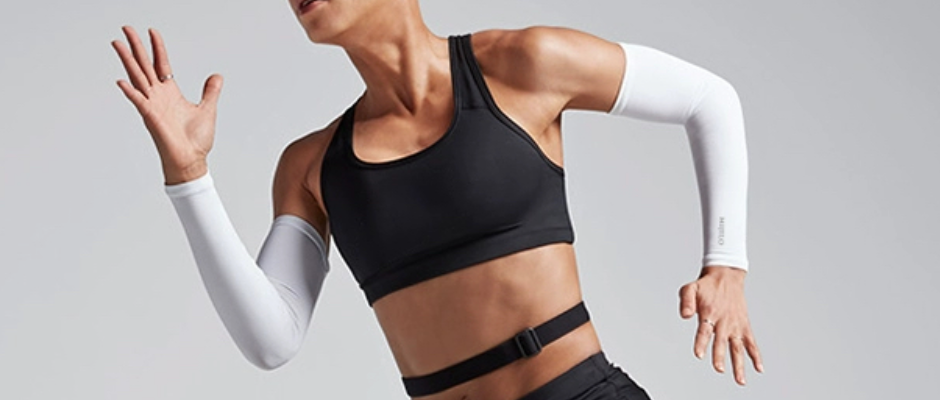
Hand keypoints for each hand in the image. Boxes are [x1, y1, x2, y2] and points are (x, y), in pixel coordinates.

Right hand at [111, 26, 223, 183]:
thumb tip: (217, 76)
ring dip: (127, 61)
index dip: (157, 48)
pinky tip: (121, 81)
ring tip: (118, 43)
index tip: (152, 32)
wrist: (191, 160)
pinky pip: (139, 102)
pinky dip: (130, 92)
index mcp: (170, 93)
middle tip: (127, 28)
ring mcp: (152, 106)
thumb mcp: (207, 109)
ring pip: (137, 78)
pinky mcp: (151, 118)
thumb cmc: (196, 140)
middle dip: (136, 47)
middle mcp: (158, 96)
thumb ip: (210, 91)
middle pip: (144, 65)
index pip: (162, 64)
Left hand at [678, 266, 763, 385]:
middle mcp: (723, 321)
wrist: (726, 276)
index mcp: (710, 313)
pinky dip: (756, 355)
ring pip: (738, 348)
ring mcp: (735, 325)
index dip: (701, 342)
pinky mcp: (744, 325)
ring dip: (739, 364)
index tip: (698, 354)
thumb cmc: (706, 285)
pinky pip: (751, 342)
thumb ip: (686, 301)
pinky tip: (758, 368)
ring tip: (740, 380)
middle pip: (721, 342)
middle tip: (718, 369)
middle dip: (719, 356)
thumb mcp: (690, 288)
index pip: (704, 331)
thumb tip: (684, 315)